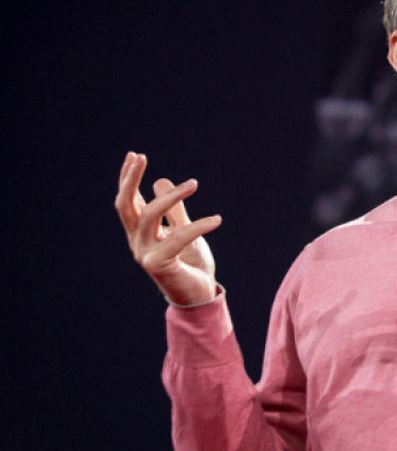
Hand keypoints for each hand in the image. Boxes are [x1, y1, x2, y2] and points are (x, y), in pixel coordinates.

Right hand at [115, 151, 222, 305]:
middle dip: (129, 179)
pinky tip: (217, 219)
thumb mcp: (184, 230)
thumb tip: (161, 180)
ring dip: (172, 196)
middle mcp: (138, 242)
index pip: (128, 202)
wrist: (199, 296)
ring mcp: (146, 254)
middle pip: (126, 205)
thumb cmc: (191, 264)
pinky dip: (199, 226)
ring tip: (194, 183)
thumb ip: (175, 210)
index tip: (134, 155)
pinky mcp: (160, 264)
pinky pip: (178, 238)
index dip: (127, 179)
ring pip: (150, 216)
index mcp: (141, 233)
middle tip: (140, 156)